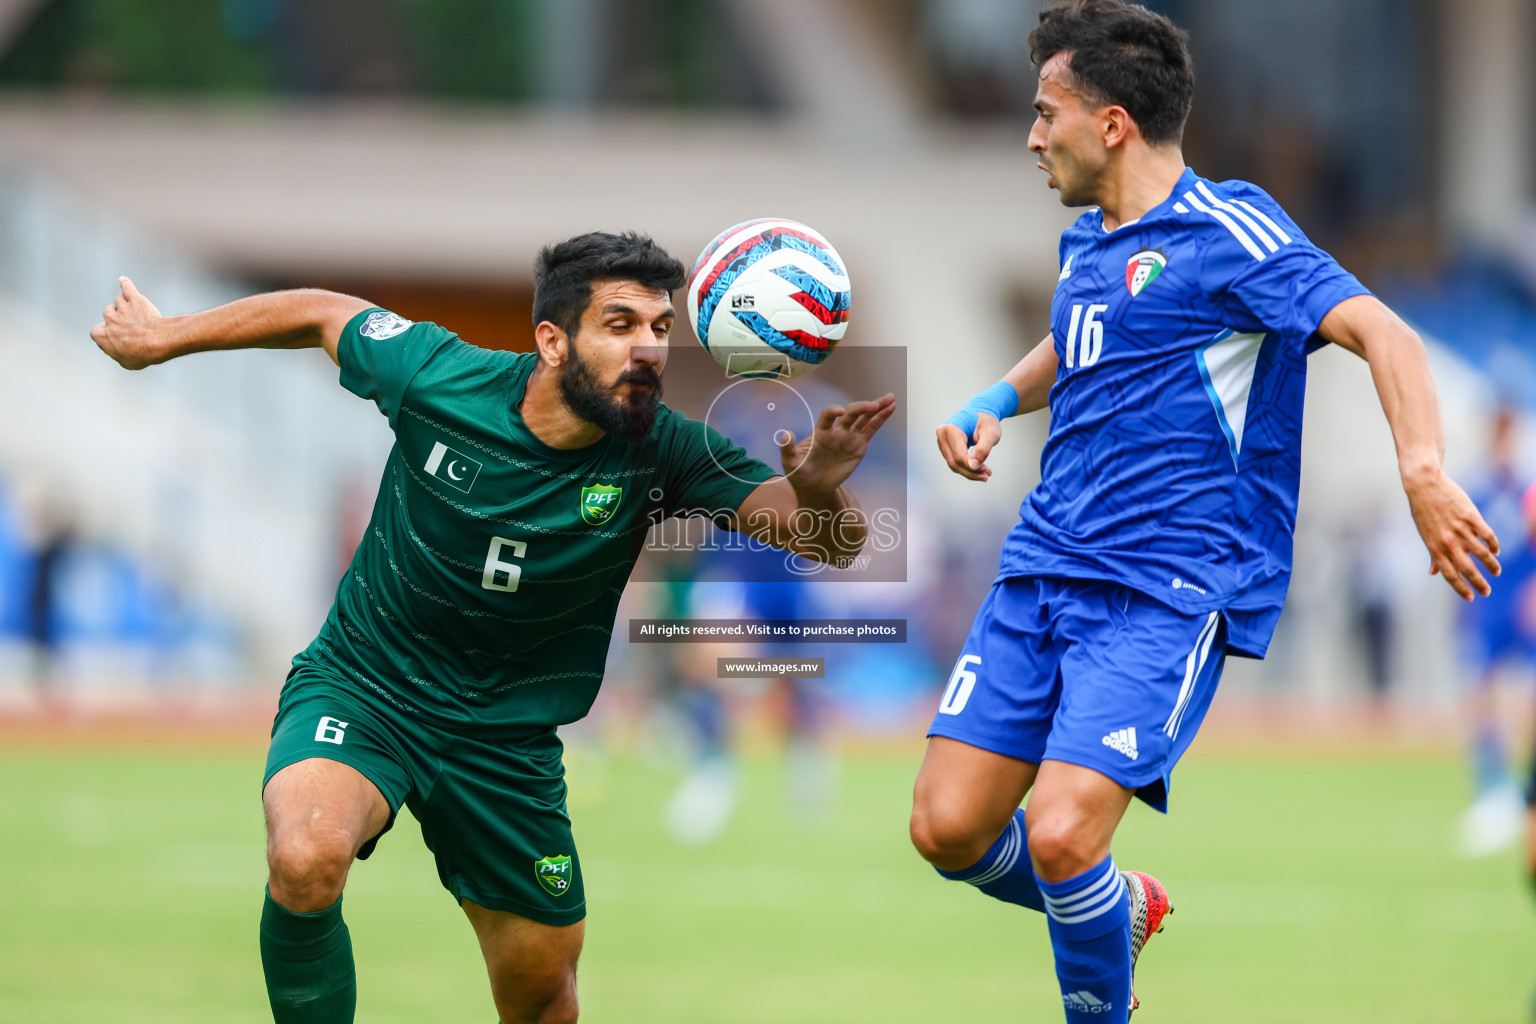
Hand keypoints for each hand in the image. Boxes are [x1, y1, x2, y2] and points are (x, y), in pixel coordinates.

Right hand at [90, 276, 165, 369]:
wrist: (156, 341)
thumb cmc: (142, 355)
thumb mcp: (127, 363)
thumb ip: (118, 354)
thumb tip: (119, 351)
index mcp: (101, 335)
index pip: (97, 331)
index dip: (107, 333)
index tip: (115, 336)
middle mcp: (109, 319)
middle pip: (109, 313)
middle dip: (119, 319)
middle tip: (133, 326)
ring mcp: (122, 308)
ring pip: (119, 301)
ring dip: (127, 306)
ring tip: (139, 313)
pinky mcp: (135, 299)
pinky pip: (127, 287)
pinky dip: (125, 284)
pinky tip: (123, 281)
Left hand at [778, 393, 895, 497]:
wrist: (814, 485)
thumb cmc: (799, 473)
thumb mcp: (790, 463)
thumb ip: (787, 448)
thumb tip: (784, 434)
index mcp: (820, 431)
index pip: (827, 416)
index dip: (833, 412)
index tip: (840, 412)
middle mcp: (836, 430)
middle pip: (851, 413)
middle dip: (861, 407)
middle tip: (874, 404)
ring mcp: (849, 436)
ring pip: (864, 418)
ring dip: (876, 407)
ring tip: (890, 398)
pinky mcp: (860, 444)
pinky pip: (871, 428)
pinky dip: (881, 418)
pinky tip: (890, 407)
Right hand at [935, 414, 1000, 481]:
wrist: (981, 412)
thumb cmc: (987, 421)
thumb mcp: (991, 433)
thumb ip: (983, 449)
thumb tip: (973, 466)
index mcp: (951, 429)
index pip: (959, 457)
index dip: (973, 468)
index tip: (988, 472)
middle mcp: (942, 435)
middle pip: (954, 462)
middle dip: (971, 472)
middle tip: (987, 475)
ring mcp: (941, 441)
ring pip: (953, 464)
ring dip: (969, 472)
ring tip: (985, 474)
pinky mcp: (945, 446)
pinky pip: (954, 461)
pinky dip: (966, 468)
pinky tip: (979, 469)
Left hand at [1404, 466, 1500, 599]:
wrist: (1425, 485)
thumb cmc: (1423, 510)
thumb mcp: (1424, 534)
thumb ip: (1432, 554)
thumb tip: (1433, 572)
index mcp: (1434, 547)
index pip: (1450, 574)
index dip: (1461, 588)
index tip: (1471, 597)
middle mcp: (1448, 542)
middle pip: (1468, 569)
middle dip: (1479, 583)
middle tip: (1487, 591)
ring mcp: (1461, 530)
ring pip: (1482, 554)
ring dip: (1491, 566)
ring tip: (1496, 572)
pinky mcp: (1472, 517)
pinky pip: (1488, 536)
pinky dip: (1494, 545)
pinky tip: (1496, 551)